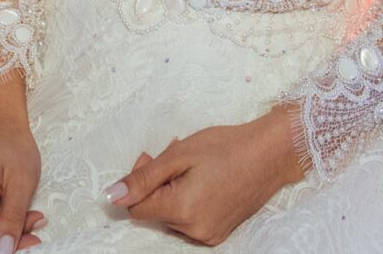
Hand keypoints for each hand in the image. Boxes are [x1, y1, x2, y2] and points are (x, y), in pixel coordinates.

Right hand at [0, 115, 45, 253]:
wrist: (4, 123)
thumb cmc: (13, 144)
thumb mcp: (21, 181)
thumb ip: (12, 218)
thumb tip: (3, 251)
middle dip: (2, 241)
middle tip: (34, 236)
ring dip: (4, 233)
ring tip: (32, 220)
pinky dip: (0, 223)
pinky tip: (21, 217)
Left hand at [107, 106, 306, 245]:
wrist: (270, 154)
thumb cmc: (226, 147)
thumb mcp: (179, 155)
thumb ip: (143, 178)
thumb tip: (112, 197)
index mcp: (182, 211)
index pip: (137, 209)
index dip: (138, 183)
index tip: (151, 159)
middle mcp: (194, 231)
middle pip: (155, 212)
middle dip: (158, 185)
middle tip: (174, 157)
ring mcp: (209, 236)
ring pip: (172, 217)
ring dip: (173, 192)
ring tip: (193, 168)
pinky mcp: (219, 233)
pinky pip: (190, 221)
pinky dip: (189, 201)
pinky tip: (203, 180)